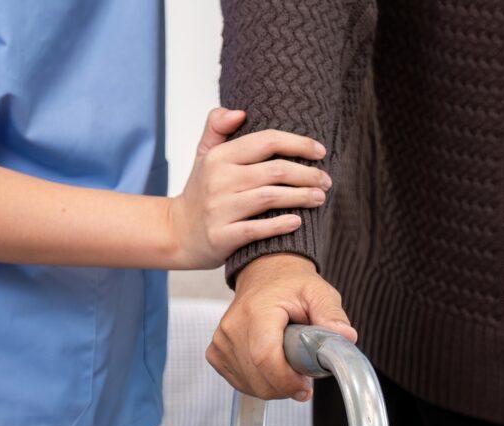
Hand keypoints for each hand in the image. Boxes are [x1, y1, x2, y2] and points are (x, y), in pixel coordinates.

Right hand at [167, 108, 331, 268]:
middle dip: (308, 174)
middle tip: (326, 180)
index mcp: (219, 157)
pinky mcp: (220, 236)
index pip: (267, 141)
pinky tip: (297, 221)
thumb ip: (217, 127)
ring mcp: (219, 209)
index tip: (320, 152)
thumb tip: (239, 112)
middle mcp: (219, 181)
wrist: (176, 232)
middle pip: (275, 170)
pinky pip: (256, 229)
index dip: (298, 144)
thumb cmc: (201, 192)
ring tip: (320, 197)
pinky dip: (279, 225)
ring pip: (270, 197)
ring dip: (301, 197)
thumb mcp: (203, 155)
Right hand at [206, 253, 357, 400]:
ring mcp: (221, 340)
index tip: (305, 387)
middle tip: (302, 373)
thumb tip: (346, 337)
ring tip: (287, 363)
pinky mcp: (216, 351)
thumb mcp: (319, 293)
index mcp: (257, 311)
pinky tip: (270, 367)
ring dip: (273, 385)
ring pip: (249, 385)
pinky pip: (238, 382)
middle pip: (258, 378)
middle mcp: (233, 326)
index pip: (265, 357)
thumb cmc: (292, 286)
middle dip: (285, 386)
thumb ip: (332, 315)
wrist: (266, 274)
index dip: (286, 381)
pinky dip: (257, 383)